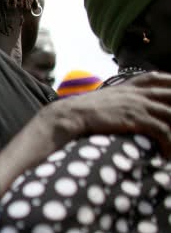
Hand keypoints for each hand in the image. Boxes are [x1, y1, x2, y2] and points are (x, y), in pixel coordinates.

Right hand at [44, 72, 170, 155]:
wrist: (71, 115)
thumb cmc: (83, 112)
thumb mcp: (102, 99)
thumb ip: (116, 99)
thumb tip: (119, 108)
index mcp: (129, 86)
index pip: (157, 78)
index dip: (170, 82)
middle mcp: (137, 93)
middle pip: (170, 95)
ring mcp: (138, 105)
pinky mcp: (137, 119)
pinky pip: (163, 131)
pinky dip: (168, 144)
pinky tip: (166, 154)